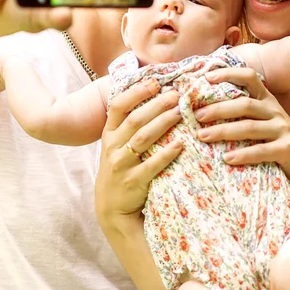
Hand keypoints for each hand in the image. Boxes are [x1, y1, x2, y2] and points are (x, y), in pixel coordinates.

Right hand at [95, 80, 183, 234]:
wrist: (111, 207)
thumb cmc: (120, 167)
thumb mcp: (116, 144)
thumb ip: (129, 124)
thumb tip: (155, 95)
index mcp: (109, 133)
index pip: (118, 106)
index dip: (136, 92)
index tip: (155, 81)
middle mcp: (112, 146)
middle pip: (135, 119)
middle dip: (156, 104)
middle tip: (176, 94)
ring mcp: (121, 164)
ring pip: (142, 138)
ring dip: (163, 123)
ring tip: (181, 112)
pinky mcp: (132, 181)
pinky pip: (151, 165)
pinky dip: (166, 153)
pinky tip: (180, 144)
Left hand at [193, 67, 289, 184]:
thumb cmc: (276, 139)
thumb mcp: (263, 118)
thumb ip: (242, 110)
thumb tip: (205, 105)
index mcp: (266, 99)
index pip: (250, 77)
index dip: (229, 73)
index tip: (207, 78)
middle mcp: (274, 110)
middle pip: (244, 104)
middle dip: (218, 109)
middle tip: (197, 115)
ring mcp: (282, 129)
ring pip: (250, 127)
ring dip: (223, 131)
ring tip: (202, 136)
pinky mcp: (287, 149)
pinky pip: (262, 151)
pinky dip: (243, 154)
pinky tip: (226, 159)